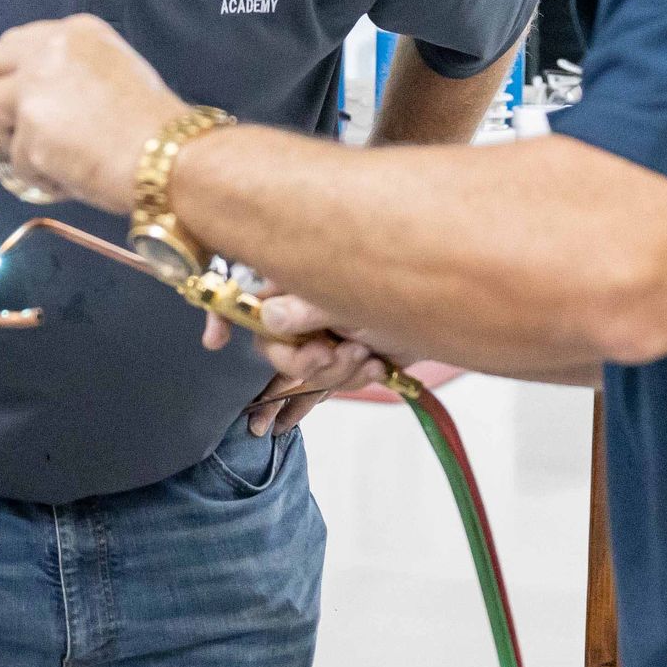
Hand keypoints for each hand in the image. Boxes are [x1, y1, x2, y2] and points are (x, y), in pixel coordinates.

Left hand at [0, 15, 185, 213]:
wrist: (170, 155)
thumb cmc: (154, 125)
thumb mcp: (114, 72)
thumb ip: (73, 75)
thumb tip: (43, 104)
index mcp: (75, 31)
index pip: (18, 43)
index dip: (9, 75)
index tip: (13, 101)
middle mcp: (49, 48)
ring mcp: (35, 85)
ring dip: (1, 140)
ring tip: (33, 163)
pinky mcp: (30, 127)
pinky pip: (14, 159)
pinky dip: (35, 176)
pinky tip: (65, 182)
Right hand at [205, 295, 388, 434]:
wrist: (450, 310)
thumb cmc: (404, 286)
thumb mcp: (353, 294)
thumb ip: (308, 306)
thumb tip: (269, 316)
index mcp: (297, 279)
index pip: (247, 293)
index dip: (222, 314)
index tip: (215, 342)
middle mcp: (303, 307)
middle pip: (271, 346)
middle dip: (299, 360)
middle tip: (328, 354)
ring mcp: (322, 335)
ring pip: (302, 372)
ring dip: (334, 372)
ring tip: (366, 355)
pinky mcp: (342, 359)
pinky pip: (322, 387)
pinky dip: (336, 387)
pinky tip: (346, 384)